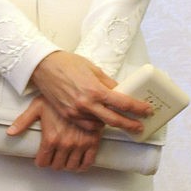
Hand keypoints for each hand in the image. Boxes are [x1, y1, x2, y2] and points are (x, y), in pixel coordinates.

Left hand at [6, 94, 101, 171]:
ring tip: (64, 160)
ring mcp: (80, 144)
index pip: (43, 161)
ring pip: (71, 166)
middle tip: (53, 158)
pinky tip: (78, 163)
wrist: (82, 92)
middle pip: (57, 166)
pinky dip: (82, 166)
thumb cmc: (59, 97)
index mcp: (51, 138)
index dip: (41, 162)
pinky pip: (87, 162)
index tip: (42, 159)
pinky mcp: (93, 142)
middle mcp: (65, 143)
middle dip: (53, 163)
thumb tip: (10, 133)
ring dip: (66, 165)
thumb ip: (23, 121)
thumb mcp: (37, 107)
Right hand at [30, 51, 151, 133]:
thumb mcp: (94, 69)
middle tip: (140, 127)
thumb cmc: (68, 64)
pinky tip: (101, 120)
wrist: (44, 67)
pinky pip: (87, 125)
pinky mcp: (68, 115)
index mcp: (95, 90)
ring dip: (111, 125)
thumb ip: (109, 83)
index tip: (147, 111)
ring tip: (120, 121)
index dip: (138, 109)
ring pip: (100, 125)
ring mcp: (76, 112)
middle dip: (130, 125)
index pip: (123, 103)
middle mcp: (86, 104)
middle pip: (114, 120)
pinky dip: (96, 124)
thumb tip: (122, 92)